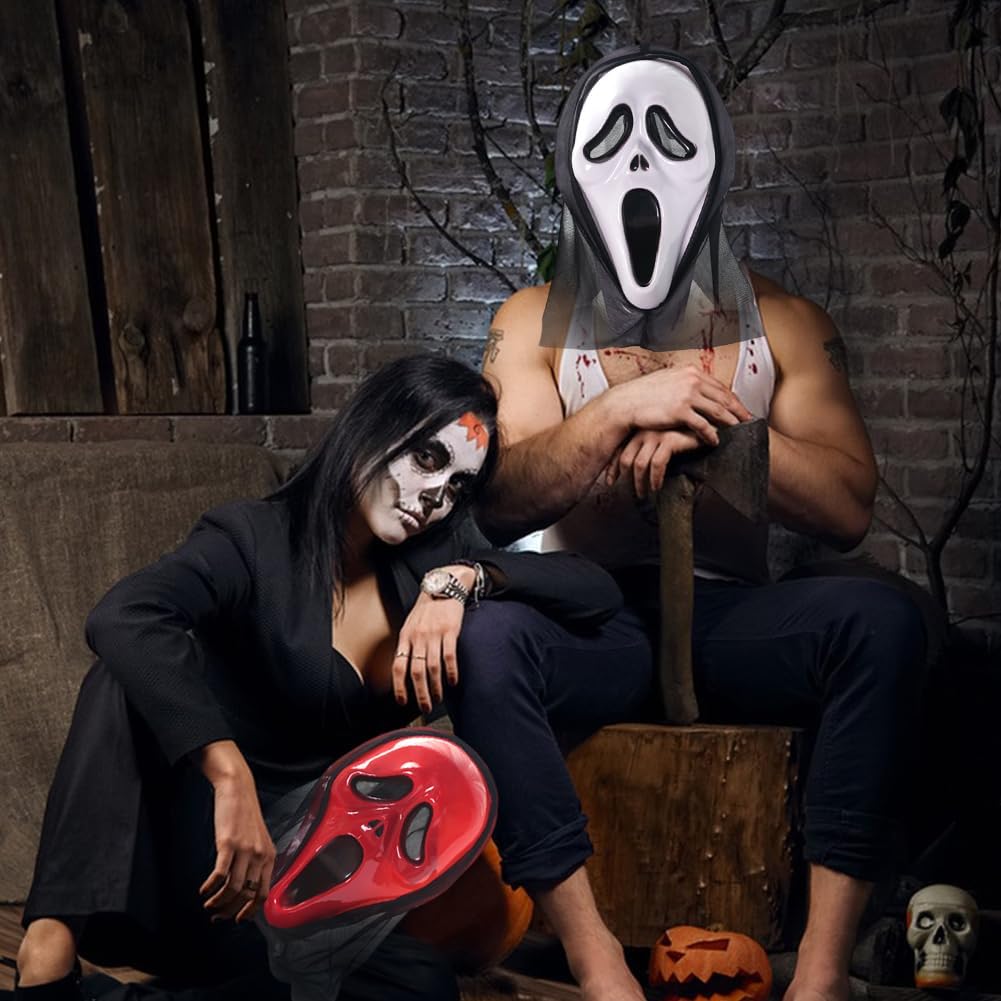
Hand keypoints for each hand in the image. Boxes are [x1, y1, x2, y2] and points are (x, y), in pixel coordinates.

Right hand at [198, 741, 275, 921]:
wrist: (238, 789)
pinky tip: (203, 890)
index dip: (249, 911)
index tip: (236, 919)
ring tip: (207, 905)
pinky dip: (210, 888)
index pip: (263, 893)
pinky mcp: (228, 843)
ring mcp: (245, 850)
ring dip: (217, 903)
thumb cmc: (245, 816)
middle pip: (246, 895)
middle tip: (216, 916)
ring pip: (233, 889)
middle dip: (230, 911)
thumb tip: (245, 889)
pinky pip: (219, 875)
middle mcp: (260, 855)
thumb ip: (256, 862)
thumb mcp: (258, 840)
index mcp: (270, 856)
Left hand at [394, 565, 473, 712]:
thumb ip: (407, 645)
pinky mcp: (450, 630)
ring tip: (439, 698)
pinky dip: (451, 672)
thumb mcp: (410, 625)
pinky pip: (450, 656)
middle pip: (416, 672)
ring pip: (433, 667)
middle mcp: (418, 637)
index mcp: (406, 636)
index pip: (398, 666)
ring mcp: (434, 634)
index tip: (403, 701)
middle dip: (420, 693)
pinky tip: (453, 681)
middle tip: (425, 707)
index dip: (399, 686)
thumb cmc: (427, 609)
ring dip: (436, 687)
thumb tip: (404, 670)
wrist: (443, 587)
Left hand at [605, 429, 703, 498]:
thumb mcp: (660, 440)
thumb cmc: (682, 433)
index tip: (610, 482)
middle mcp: (643, 431)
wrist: (704, 422)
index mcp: (638, 430)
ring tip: (644, 494)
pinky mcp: (669, 439)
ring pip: (640, 464)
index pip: (618, 450)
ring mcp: (656, 434)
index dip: (612, 468)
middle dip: (626, 479)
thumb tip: (634, 471)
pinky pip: (657, 464)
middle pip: (626, 459)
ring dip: (640, 483)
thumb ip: (647, 450)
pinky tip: (657, 486)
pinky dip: (655, 478)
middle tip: (633, 492)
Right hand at [612, 364, 752, 442]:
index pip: (720, 386)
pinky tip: (715, 441)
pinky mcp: (680, 411)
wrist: (625, 403)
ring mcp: (687, 395)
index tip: (742, 409)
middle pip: (724, 397)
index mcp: (691, 372)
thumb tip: (698, 389)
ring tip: (738, 432)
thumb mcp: (668, 380)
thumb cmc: (644, 395)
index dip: (733, 399)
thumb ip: (685, 383)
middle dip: (738, 411)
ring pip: (718, 411)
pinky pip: (703, 425)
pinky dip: (712, 434)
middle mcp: (692, 380)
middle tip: (748, 422)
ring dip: (730, 423)